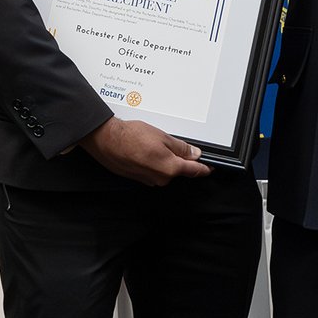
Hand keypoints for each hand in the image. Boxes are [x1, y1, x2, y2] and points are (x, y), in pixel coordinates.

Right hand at [78, 117, 211, 185]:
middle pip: (179, 170)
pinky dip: (153, 162)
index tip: (211, 167)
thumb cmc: (131, 137)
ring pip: (165, 170)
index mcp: (170, 168)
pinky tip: (144, 151)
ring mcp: (149, 180)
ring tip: (152, 144)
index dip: (205, 168)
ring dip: (164, 160)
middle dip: (179, 158)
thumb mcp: (162, 136)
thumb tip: (194, 154)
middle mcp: (160, 178)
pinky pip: (153, 171)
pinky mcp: (139, 179)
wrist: (106, 140)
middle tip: (169, 142)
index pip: (194, 171)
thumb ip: (181, 148)